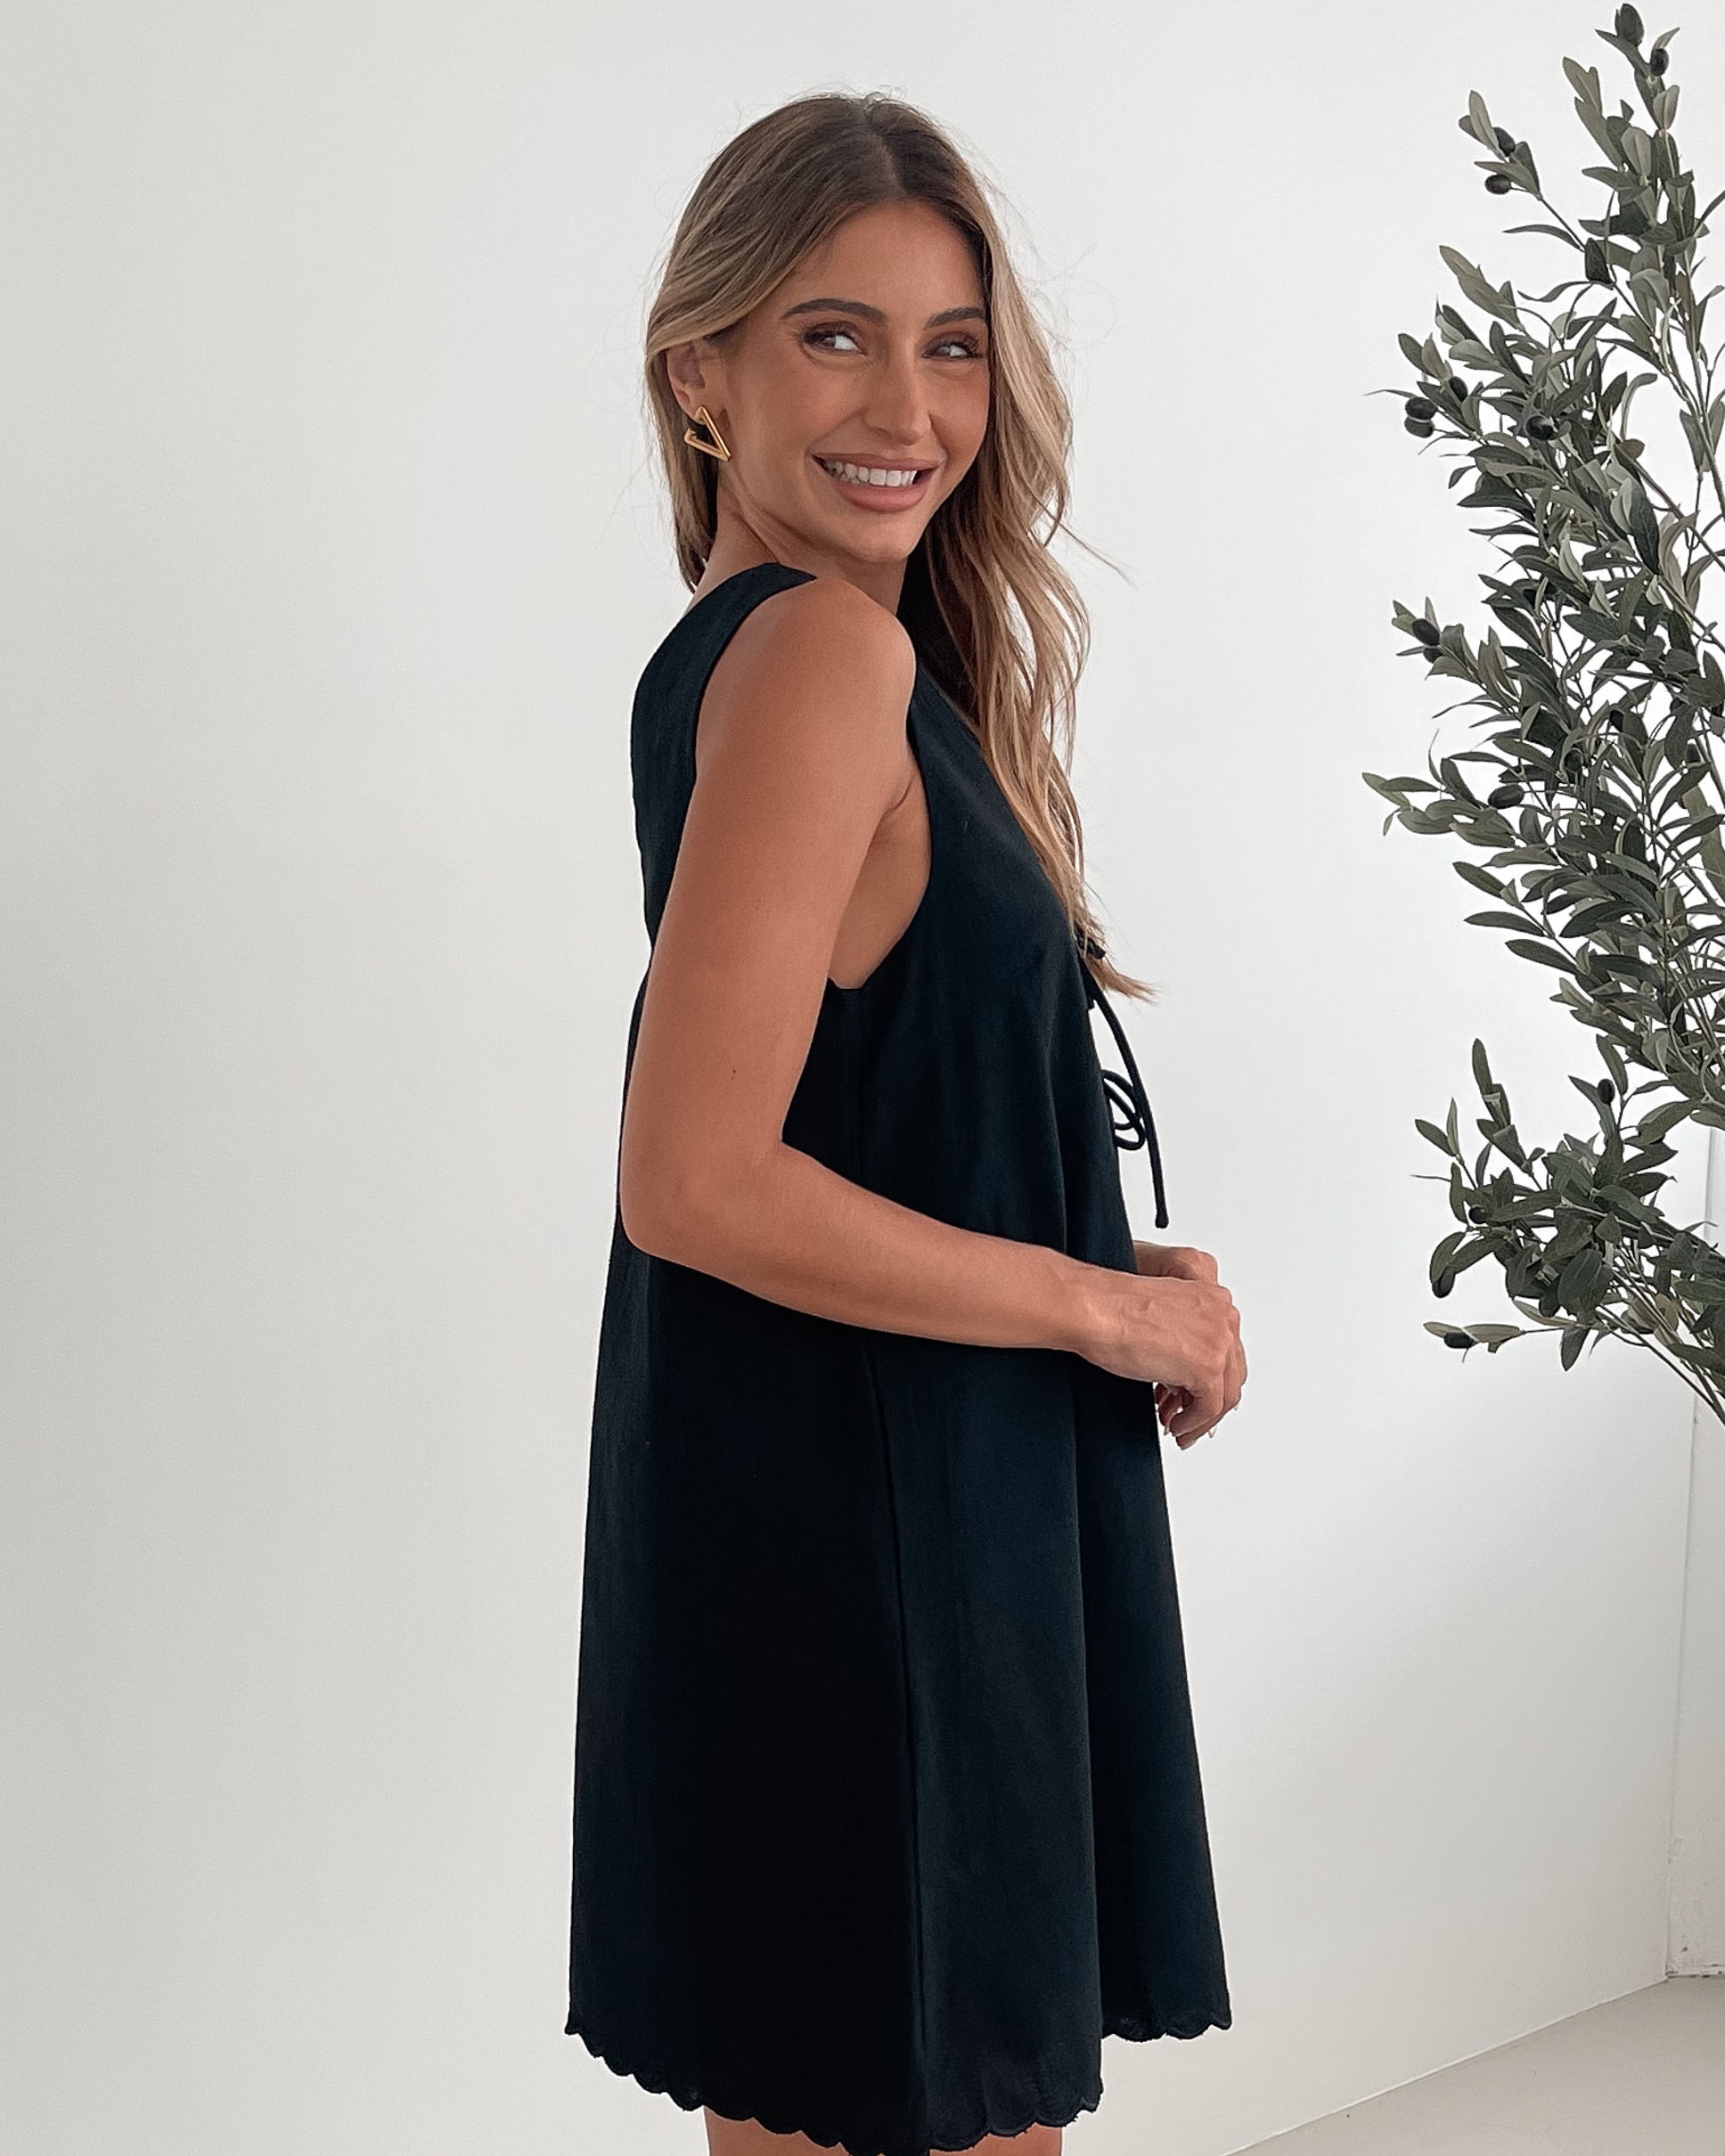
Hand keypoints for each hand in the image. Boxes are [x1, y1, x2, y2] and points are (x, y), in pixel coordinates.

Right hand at [1123, 1240, 1245, 1448]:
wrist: (1096, 1309)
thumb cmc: (1113, 1308)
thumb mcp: (1161, 1320)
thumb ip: (1185, 1341)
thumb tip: (1185, 1379)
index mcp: (1214, 1299)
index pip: (1226, 1351)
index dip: (1209, 1380)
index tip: (1190, 1396)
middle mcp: (1224, 1317)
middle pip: (1231, 1374)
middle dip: (1207, 1402)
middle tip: (1186, 1417)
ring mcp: (1219, 1342)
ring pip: (1226, 1394)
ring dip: (1202, 1418)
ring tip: (1180, 1428)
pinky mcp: (1207, 1368)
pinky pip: (1210, 1408)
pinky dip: (1194, 1424)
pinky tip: (1176, 1426)